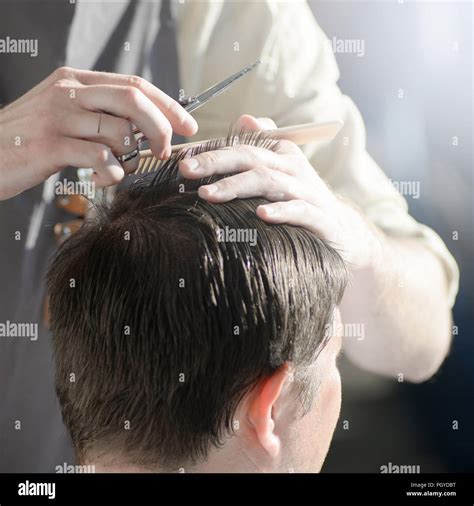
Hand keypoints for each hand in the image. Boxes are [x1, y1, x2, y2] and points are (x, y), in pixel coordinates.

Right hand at [0, 67, 197, 199]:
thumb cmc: (30, 141)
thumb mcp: (64, 117)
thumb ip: (99, 116)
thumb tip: (143, 130)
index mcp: (76, 81)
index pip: (134, 85)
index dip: (167, 104)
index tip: (188, 124)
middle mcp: (68, 92)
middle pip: (133, 100)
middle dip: (159, 127)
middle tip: (164, 150)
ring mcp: (58, 116)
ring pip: (119, 131)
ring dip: (129, 157)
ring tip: (116, 169)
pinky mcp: (50, 144)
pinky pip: (100, 157)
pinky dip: (112, 172)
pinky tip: (103, 178)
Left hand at [179, 114, 382, 269]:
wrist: (344, 232)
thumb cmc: (302, 200)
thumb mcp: (285, 169)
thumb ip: (264, 144)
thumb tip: (244, 120)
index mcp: (283, 155)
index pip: (243, 147)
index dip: (212, 151)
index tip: (182, 160)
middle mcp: (294, 169)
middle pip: (252, 159)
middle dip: (216, 162)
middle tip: (186, 171)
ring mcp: (308, 194)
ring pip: (270, 183)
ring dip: (237, 187)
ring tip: (208, 194)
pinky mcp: (320, 219)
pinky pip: (300, 212)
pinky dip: (281, 212)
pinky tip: (260, 215)